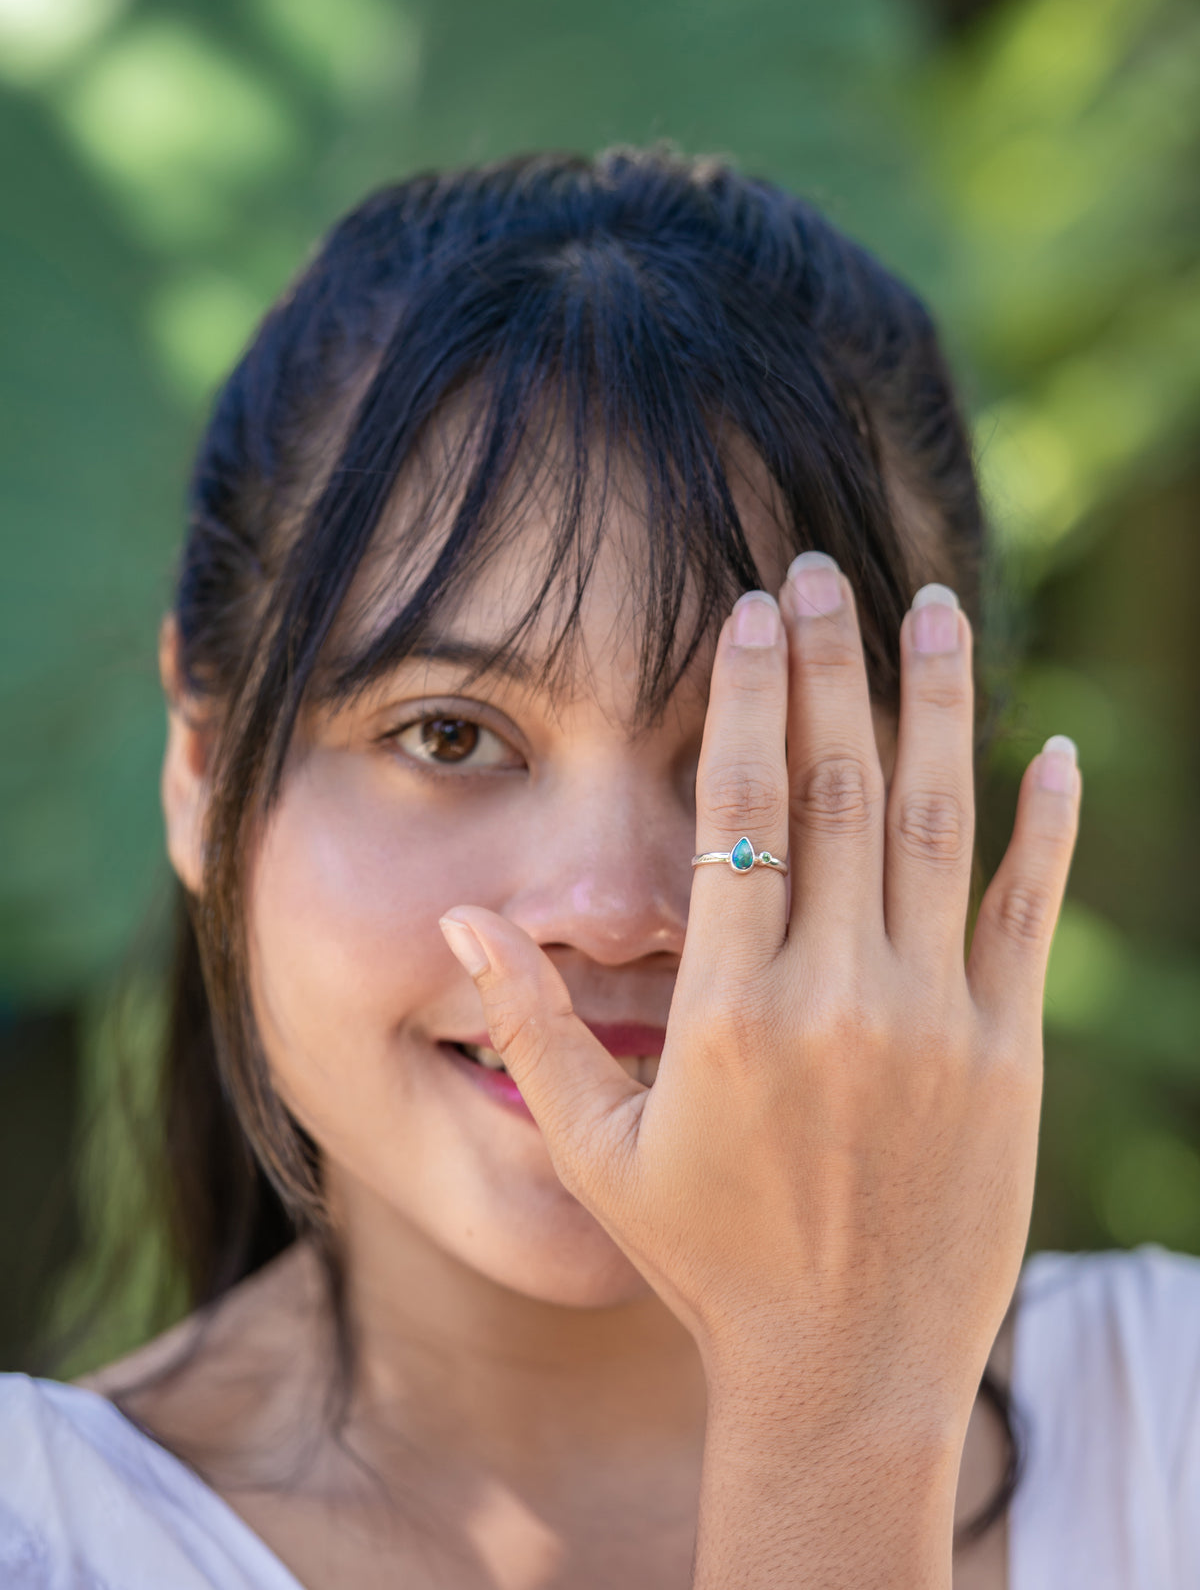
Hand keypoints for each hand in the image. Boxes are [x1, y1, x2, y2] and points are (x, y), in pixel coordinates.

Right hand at [439, 554, 1078, 1428]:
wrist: (845, 1371)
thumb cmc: (709, 1259)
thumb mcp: (596, 1150)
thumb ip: (531, 1023)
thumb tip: (462, 912)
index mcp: (729, 1010)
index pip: (738, 812)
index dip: (744, 698)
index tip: (751, 612)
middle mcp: (836, 997)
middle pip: (835, 789)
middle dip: (829, 665)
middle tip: (823, 571)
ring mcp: (933, 1020)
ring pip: (939, 826)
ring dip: (936, 706)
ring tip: (937, 607)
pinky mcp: (1006, 1054)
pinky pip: (1031, 916)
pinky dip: (1047, 828)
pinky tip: (1054, 751)